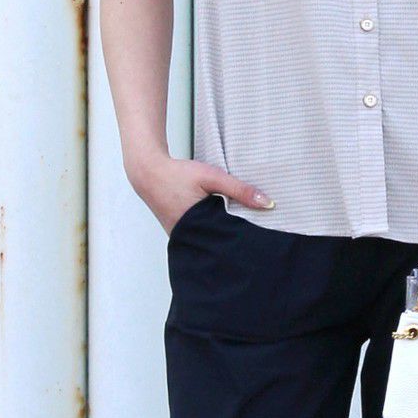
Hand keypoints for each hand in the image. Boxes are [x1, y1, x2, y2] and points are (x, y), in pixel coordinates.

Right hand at [125, 151, 275, 235]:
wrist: (149, 173)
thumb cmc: (180, 174)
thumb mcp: (213, 177)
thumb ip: (240, 190)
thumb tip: (268, 204)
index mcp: (198, 228)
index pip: (229, 242)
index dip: (245, 241)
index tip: (263, 240)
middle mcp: (189, 238)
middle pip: (220, 244)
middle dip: (236, 242)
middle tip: (258, 240)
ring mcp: (182, 237)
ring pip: (210, 240)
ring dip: (223, 236)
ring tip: (244, 233)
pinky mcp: (180, 233)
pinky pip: (200, 235)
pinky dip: (211, 230)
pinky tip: (223, 223)